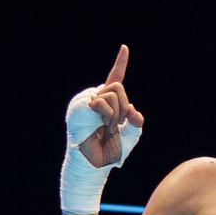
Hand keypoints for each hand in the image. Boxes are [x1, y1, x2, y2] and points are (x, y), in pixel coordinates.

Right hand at [66, 45, 145, 168]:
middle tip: (116, 126)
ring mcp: (85, 101)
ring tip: (108, 129)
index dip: (120, 63)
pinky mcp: (79, 107)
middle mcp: (94, 98)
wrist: (95, 166)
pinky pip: (102, 102)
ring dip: (116, 115)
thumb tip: (133, 109)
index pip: (114, 79)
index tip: (125, 48)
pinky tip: (102, 126)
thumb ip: (136, 120)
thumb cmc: (110, 152)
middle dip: (124, 108)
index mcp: (106, 102)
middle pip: (118, 86)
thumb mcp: (131, 135)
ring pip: (113, 92)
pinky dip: (108, 116)